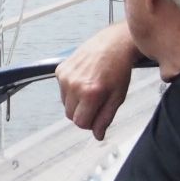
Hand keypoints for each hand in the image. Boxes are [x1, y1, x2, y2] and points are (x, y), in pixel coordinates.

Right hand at [56, 22, 136, 139]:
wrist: (113, 44)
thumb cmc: (119, 70)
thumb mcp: (118, 97)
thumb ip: (105, 118)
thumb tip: (98, 135)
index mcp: (90, 94)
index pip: (80, 123)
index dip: (90, 123)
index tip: (97, 115)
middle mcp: (74, 85)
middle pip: (70, 115)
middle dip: (82, 113)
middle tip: (96, 101)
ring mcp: (65, 76)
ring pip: (65, 103)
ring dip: (76, 101)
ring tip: (90, 88)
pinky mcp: (60, 69)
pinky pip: (61, 90)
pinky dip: (70, 89)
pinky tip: (83, 79)